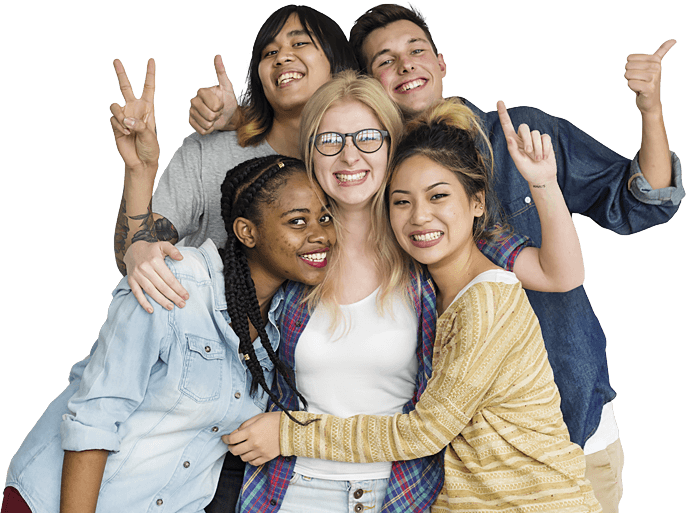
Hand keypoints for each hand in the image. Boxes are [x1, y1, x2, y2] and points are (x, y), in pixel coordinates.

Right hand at [110, 59, 158, 177]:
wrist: (140, 161)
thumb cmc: (150, 148)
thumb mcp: (150, 136)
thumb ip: (139, 125)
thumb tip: (126, 119)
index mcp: (148, 108)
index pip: (149, 88)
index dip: (149, 74)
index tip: (151, 60)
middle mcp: (135, 109)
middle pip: (126, 87)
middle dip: (121, 73)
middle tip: (116, 60)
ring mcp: (124, 115)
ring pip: (115, 106)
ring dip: (120, 118)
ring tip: (129, 130)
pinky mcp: (116, 124)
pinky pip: (113, 119)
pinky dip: (119, 127)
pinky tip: (125, 134)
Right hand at [123, 241, 187, 312]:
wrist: (133, 249)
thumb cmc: (151, 249)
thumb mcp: (163, 245)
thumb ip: (173, 250)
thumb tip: (181, 258)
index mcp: (155, 261)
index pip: (169, 278)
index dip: (178, 288)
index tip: (186, 296)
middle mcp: (145, 268)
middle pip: (162, 286)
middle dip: (173, 297)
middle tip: (182, 304)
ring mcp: (137, 275)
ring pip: (151, 291)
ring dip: (161, 301)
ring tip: (171, 307)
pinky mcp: (131, 280)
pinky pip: (137, 293)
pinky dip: (143, 302)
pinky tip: (151, 310)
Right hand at [189, 55, 237, 134]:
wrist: (227, 116)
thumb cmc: (228, 101)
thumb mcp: (227, 87)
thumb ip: (222, 73)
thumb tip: (218, 56)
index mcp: (202, 91)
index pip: (213, 105)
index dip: (220, 107)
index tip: (221, 104)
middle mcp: (194, 100)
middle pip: (209, 115)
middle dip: (217, 115)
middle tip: (218, 111)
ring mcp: (192, 112)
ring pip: (206, 123)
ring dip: (214, 123)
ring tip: (214, 117)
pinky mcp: (192, 122)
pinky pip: (202, 130)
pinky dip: (209, 129)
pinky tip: (210, 123)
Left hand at [222, 412, 280, 465]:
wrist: (290, 429)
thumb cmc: (275, 420)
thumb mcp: (258, 417)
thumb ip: (245, 425)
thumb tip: (235, 432)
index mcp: (251, 431)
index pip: (232, 438)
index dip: (225, 438)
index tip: (225, 438)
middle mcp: (254, 443)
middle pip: (235, 450)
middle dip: (231, 447)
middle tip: (232, 444)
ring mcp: (260, 451)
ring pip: (243, 458)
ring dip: (240, 453)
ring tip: (243, 448)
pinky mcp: (266, 457)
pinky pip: (253, 463)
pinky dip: (249, 459)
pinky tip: (251, 453)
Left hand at [497, 100, 555, 185]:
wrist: (542, 177)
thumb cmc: (528, 171)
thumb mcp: (518, 163)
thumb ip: (513, 151)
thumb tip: (509, 138)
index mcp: (513, 142)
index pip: (507, 125)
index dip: (503, 114)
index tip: (499, 102)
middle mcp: (523, 138)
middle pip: (524, 127)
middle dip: (527, 140)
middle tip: (528, 153)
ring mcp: (534, 139)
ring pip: (536, 134)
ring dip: (537, 148)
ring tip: (537, 159)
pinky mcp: (544, 141)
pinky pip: (545, 138)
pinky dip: (545, 148)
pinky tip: (544, 157)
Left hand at [626, 39, 675, 115]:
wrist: (650, 103)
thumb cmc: (647, 83)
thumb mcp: (653, 65)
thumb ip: (662, 51)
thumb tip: (674, 40)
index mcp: (655, 60)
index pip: (630, 58)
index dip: (631, 67)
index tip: (641, 73)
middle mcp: (656, 67)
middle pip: (628, 66)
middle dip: (630, 75)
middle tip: (639, 81)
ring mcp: (653, 77)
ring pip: (628, 75)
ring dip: (631, 81)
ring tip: (640, 85)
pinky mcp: (649, 87)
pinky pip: (630, 83)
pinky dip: (632, 88)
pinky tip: (639, 90)